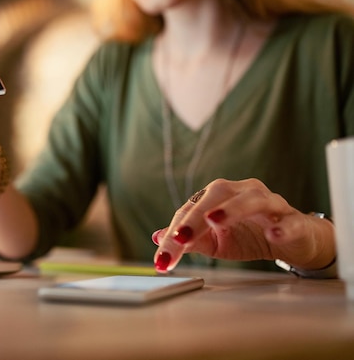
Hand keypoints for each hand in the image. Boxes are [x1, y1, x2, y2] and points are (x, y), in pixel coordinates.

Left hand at [151, 178, 335, 272]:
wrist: (293, 240)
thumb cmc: (250, 235)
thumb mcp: (215, 241)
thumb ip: (189, 239)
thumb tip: (157, 237)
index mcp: (220, 196)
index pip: (191, 209)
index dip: (174, 232)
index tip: (163, 258)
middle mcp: (243, 192)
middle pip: (216, 195)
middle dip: (195, 218)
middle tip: (179, 238)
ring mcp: (271, 203)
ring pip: (252, 199)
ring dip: (232, 209)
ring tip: (215, 220)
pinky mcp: (294, 220)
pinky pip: (289, 222)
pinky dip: (281, 228)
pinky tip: (272, 234)